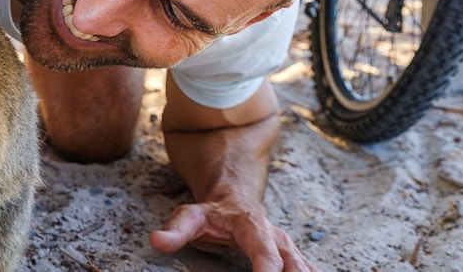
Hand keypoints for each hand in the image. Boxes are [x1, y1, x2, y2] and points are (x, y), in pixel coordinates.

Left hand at [149, 200, 319, 271]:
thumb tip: (156, 241)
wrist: (235, 197)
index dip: (267, 270)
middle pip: (293, 264)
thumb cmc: (212, 212)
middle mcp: (276, 238)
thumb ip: (175, 230)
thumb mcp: (190, 216)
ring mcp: (288, 249)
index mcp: (252, 227)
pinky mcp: (293, 259)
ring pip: (305, 269)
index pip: (264, 252)